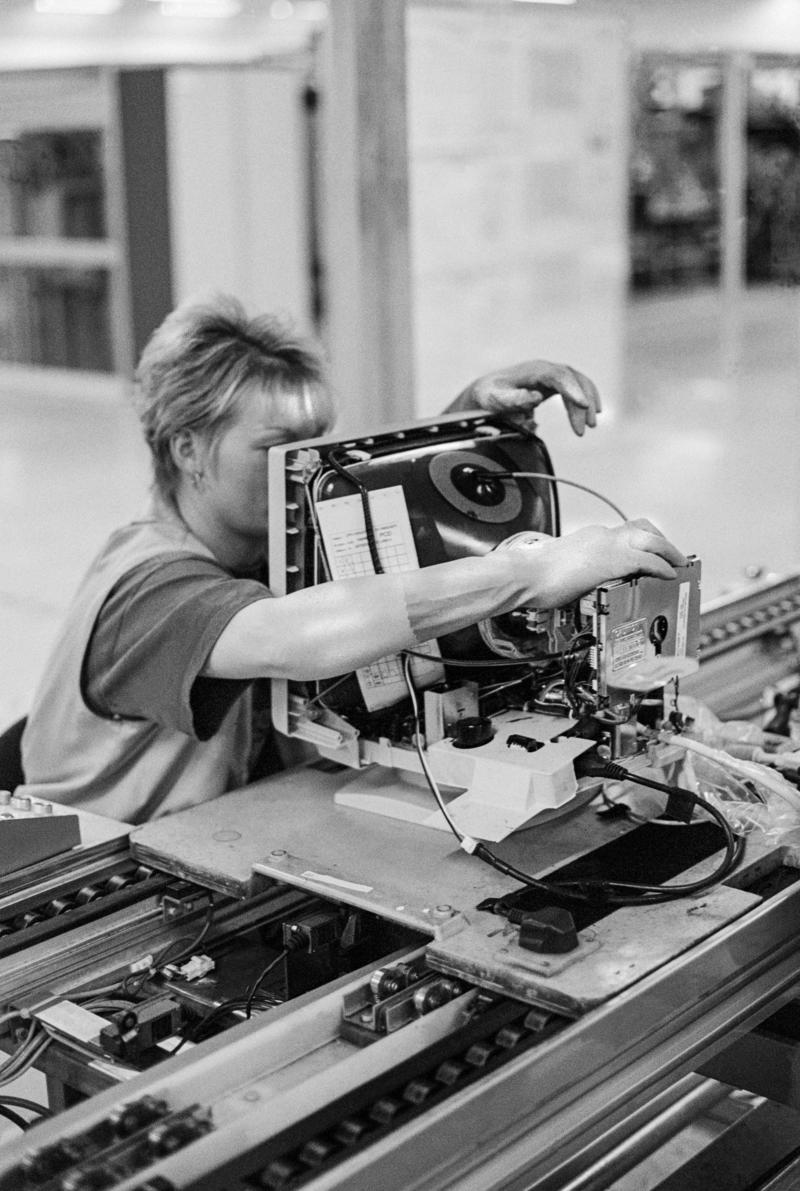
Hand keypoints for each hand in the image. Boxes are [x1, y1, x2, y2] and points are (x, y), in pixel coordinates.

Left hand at [447, 360, 600, 435]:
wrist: (486, 390)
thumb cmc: (490, 396)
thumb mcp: (497, 399)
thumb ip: (515, 399)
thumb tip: (537, 397)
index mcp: (532, 371)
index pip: (558, 376)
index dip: (572, 389)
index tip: (584, 404)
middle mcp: (545, 368)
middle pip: (572, 380)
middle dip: (582, 403)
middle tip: (583, 429)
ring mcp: (551, 374)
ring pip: (578, 383)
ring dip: (587, 403)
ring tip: (590, 426)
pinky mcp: (554, 382)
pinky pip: (575, 387)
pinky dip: (585, 399)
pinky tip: (591, 413)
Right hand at [510, 518, 687, 607]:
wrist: (524, 574)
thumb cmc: (534, 576)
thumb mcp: (563, 568)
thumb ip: (579, 571)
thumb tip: (582, 583)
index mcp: (590, 536)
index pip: (624, 532)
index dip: (643, 540)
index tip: (651, 551)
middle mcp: (601, 535)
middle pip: (643, 528)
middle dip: (662, 541)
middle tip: (674, 556)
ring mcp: (607, 546)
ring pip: (650, 539)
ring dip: (669, 550)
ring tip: (680, 563)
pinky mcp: (611, 561)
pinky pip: (647, 560)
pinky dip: (663, 566)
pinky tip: (670, 574)